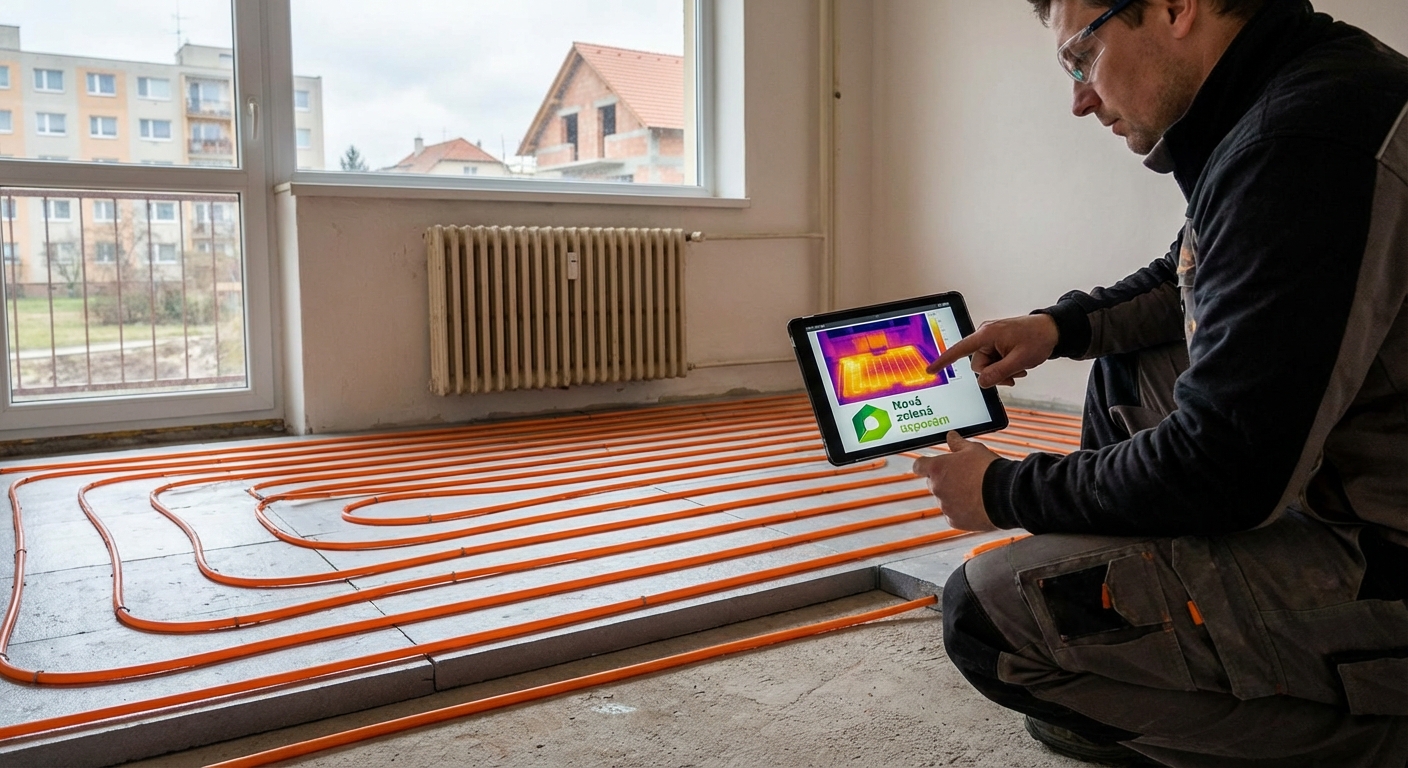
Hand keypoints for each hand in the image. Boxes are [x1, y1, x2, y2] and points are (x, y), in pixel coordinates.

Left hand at [911, 432, 999, 530]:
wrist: (1006, 495)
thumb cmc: (989, 469)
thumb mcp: (974, 450)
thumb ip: (958, 444)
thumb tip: (951, 436)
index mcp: (937, 468)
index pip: (919, 466)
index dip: (925, 465)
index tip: (933, 466)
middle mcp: (937, 488)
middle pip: (933, 483)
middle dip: (944, 481)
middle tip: (964, 478)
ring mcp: (945, 506)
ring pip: (944, 500)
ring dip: (954, 497)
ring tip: (975, 492)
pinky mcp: (955, 521)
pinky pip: (954, 515)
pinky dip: (962, 511)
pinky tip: (977, 504)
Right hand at [928, 313, 1059, 387]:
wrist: (1053, 330)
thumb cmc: (1038, 339)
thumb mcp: (1019, 360)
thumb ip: (998, 373)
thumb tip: (982, 383)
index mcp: (987, 335)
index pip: (960, 349)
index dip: (944, 360)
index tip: (931, 370)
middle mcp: (985, 335)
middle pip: (977, 364)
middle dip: (993, 373)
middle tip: (1012, 375)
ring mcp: (991, 339)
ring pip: (986, 364)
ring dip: (1001, 371)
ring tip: (1018, 369)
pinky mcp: (996, 343)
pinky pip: (993, 360)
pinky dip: (1003, 366)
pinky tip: (1016, 366)